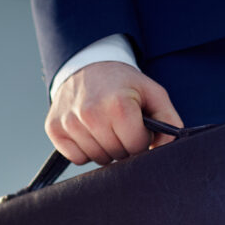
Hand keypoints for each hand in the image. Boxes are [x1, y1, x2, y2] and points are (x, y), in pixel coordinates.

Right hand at [45, 61, 183, 164]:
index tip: (136, 124)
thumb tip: (167, 150)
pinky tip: (88, 132)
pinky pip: (77, 158)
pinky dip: (85, 150)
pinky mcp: (54, 129)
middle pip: (117, 155)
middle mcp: (90, 114)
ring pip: (97, 159)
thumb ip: (169, 122)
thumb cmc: (123, 83)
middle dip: (124, 145)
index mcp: (118, 105)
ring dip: (105, 148)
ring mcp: (69, 122)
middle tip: (120, 124)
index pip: (136, 146)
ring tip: (105, 126)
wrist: (86, 66)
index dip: (141, 138)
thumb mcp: (153, 94)